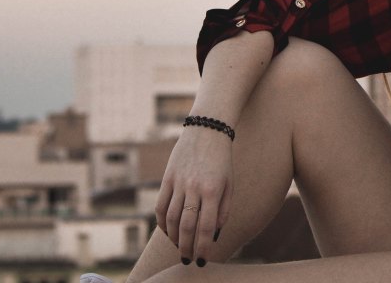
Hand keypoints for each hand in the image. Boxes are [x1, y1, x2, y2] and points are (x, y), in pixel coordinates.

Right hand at [155, 125, 233, 265]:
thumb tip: (213, 234)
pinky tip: (168, 230)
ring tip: (179, 246)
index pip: (206, 226)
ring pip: (172, 218)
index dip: (202, 246)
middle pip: (186, 226)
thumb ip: (223, 210)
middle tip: (187, 260)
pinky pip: (161, 206)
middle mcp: (194, 187)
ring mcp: (178, 182)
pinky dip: (162, 222)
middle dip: (186, 247)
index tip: (201, 260)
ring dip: (174, 237)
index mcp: (213, 190)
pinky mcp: (167, 178)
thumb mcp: (229, 184)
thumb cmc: (222, 160)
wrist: (207, 130)